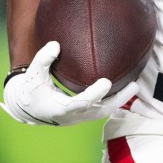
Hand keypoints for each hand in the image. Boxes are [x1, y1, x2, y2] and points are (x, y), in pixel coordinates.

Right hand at [0, 41, 136, 125]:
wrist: (28, 109)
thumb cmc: (31, 89)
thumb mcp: (32, 74)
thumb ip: (42, 59)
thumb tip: (56, 45)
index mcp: (59, 109)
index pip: (80, 103)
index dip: (94, 94)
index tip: (107, 82)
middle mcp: (72, 117)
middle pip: (100, 111)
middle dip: (118, 100)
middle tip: (134, 85)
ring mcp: (79, 118)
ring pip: (104, 112)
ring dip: (120, 100)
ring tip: (135, 85)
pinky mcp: (83, 115)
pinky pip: (102, 109)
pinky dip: (114, 100)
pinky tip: (125, 87)